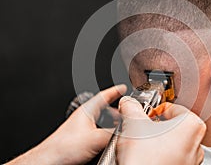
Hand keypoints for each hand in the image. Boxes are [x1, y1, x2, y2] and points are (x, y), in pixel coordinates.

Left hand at [6, 85, 126, 164]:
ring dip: (111, 124)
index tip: (122, 88)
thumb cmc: (63, 147)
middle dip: (116, 111)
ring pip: (101, 121)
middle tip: (126, 113)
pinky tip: (107, 140)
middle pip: (104, 109)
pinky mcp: (81, 138)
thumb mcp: (95, 138)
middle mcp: (84, 118)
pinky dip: (105, 133)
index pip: (104, 96)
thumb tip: (125, 132)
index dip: (115, 91)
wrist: (50, 160)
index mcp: (87, 111)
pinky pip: (97, 132)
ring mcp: (82, 128)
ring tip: (119, 128)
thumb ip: (113, 133)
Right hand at [117, 96, 205, 164]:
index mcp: (192, 125)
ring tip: (143, 145)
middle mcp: (197, 144)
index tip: (144, 115)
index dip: (153, 109)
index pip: (171, 107)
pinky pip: (172, 157)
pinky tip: (147, 157)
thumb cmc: (146, 160)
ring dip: (157, 141)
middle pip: (172, 125)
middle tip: (142, 129)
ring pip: (172, 142)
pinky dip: (160, 155)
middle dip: (155, 126)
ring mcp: (191, 160)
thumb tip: (128, 103)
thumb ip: (131, 107)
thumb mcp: (133, 124)